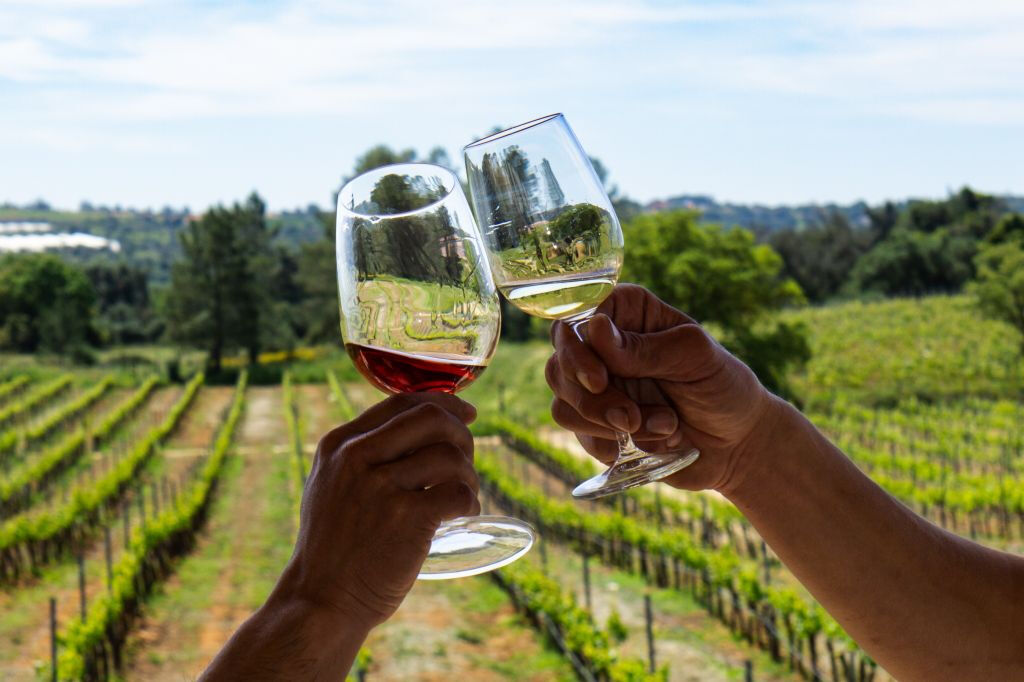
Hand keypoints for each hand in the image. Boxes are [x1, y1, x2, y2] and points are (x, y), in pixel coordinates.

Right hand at [274, 393, 479, 629]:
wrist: (320, 600)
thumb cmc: (333, 547)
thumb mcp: (330, 485)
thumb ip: (360, 455)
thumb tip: (417, 427)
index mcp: (339, 445)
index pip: (401, 401)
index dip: (443, 401)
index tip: (466, 412)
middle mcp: (357, 458)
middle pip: (431, 418)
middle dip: (462, 433)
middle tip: (467, 459)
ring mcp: (381, 487)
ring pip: (450, 455)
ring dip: (469, 474)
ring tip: (465, 495)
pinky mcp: (406, 518)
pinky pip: (458, 492)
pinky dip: (470, 501)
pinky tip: (465, 513)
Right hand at [546, 284, 782, 492]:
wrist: (738, 445)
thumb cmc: (724, 387)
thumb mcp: (694, 357)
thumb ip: (644, 347)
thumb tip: (594, 329)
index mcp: (628, 313)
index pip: (576, 317)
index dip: (576, 349)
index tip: (600, 379)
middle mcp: (603, 347)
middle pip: (559, 364)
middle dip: (593, 399)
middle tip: (631, 419)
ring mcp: (596, 387)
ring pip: (563, 403)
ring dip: (609, 424)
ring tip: (663, 427)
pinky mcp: (595, 424)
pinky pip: (578, 433)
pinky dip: (614, 445)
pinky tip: (654, 442)